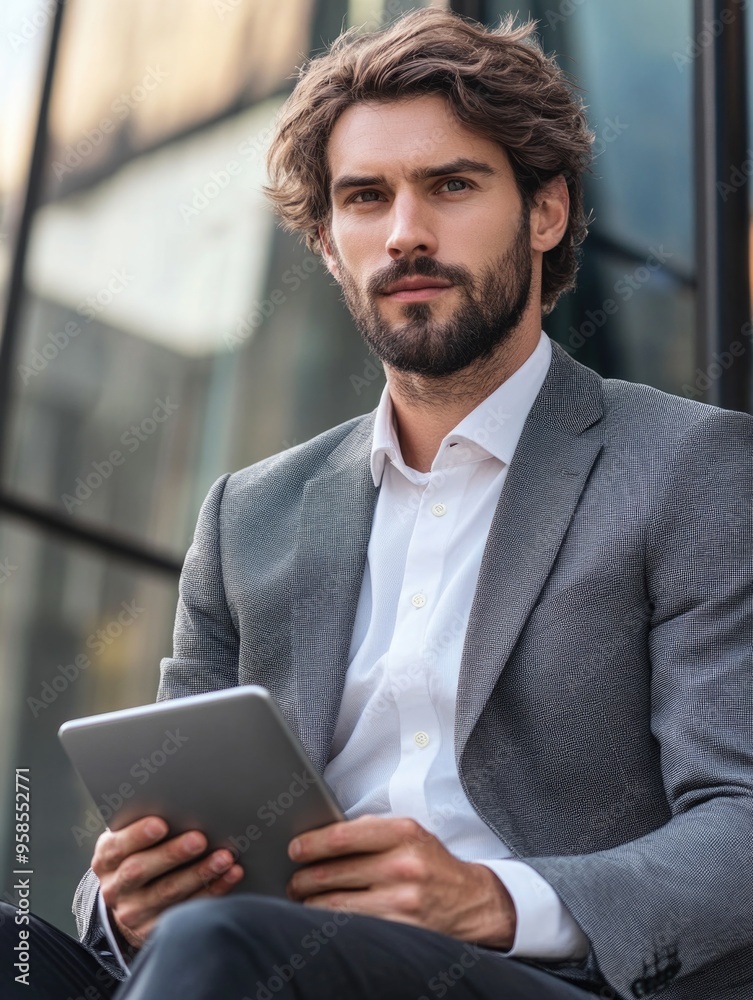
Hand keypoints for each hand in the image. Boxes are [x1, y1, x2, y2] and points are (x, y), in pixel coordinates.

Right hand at [92, 817, 243, 950]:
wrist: (133, 900)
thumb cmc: (142, 852)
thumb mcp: (133, 840)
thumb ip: (146, 826)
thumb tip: (182, 803)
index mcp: (106, 859)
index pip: (117, 847)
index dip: (137, 835)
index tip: (161, 823)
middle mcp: (115, 888)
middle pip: (140, 870)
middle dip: (172, 853)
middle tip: (200, 839)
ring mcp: (133, 913)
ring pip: (168, 892)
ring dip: (200, 873)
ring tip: (225, 857)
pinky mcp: (154, 931)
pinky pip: (187, 910)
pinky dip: (213, 891)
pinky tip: (231, 875)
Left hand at [286, 815, 515, 948]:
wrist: (470, 901)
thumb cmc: (431, 864)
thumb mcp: (409, 835)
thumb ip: (372, 832)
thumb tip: (323, 837)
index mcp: (403, 833)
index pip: (343, 836)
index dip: (312, 844)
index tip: (295, 849)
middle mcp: (403, 865)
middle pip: (333, 873)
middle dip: (304, 878)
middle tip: (294, 880)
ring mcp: (402, 901)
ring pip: (336, 905)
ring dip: (311, 903)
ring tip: (303, 899)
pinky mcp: (400, 930)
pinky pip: (352, 927)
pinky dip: (332, 923)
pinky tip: (323, 917)